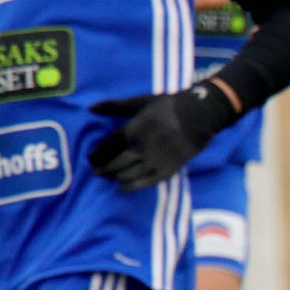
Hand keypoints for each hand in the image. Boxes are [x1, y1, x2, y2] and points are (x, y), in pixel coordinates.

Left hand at [86, 81, 238, 188]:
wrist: (199, 116)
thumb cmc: (168, 106)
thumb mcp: (140, 102)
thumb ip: (114, 106)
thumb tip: (90, 108)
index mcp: (132, 130)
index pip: (108, 147)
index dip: (97, 155)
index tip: (90, 159)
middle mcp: (141, 147)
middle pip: (115, 163)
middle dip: (103, 169)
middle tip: (97, 172)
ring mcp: (155, 160)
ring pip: (128, 174)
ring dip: (115, 178)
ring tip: (109, 178)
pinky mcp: (168, 169)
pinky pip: (146, 182)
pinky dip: (132, 186)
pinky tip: (123, 187)